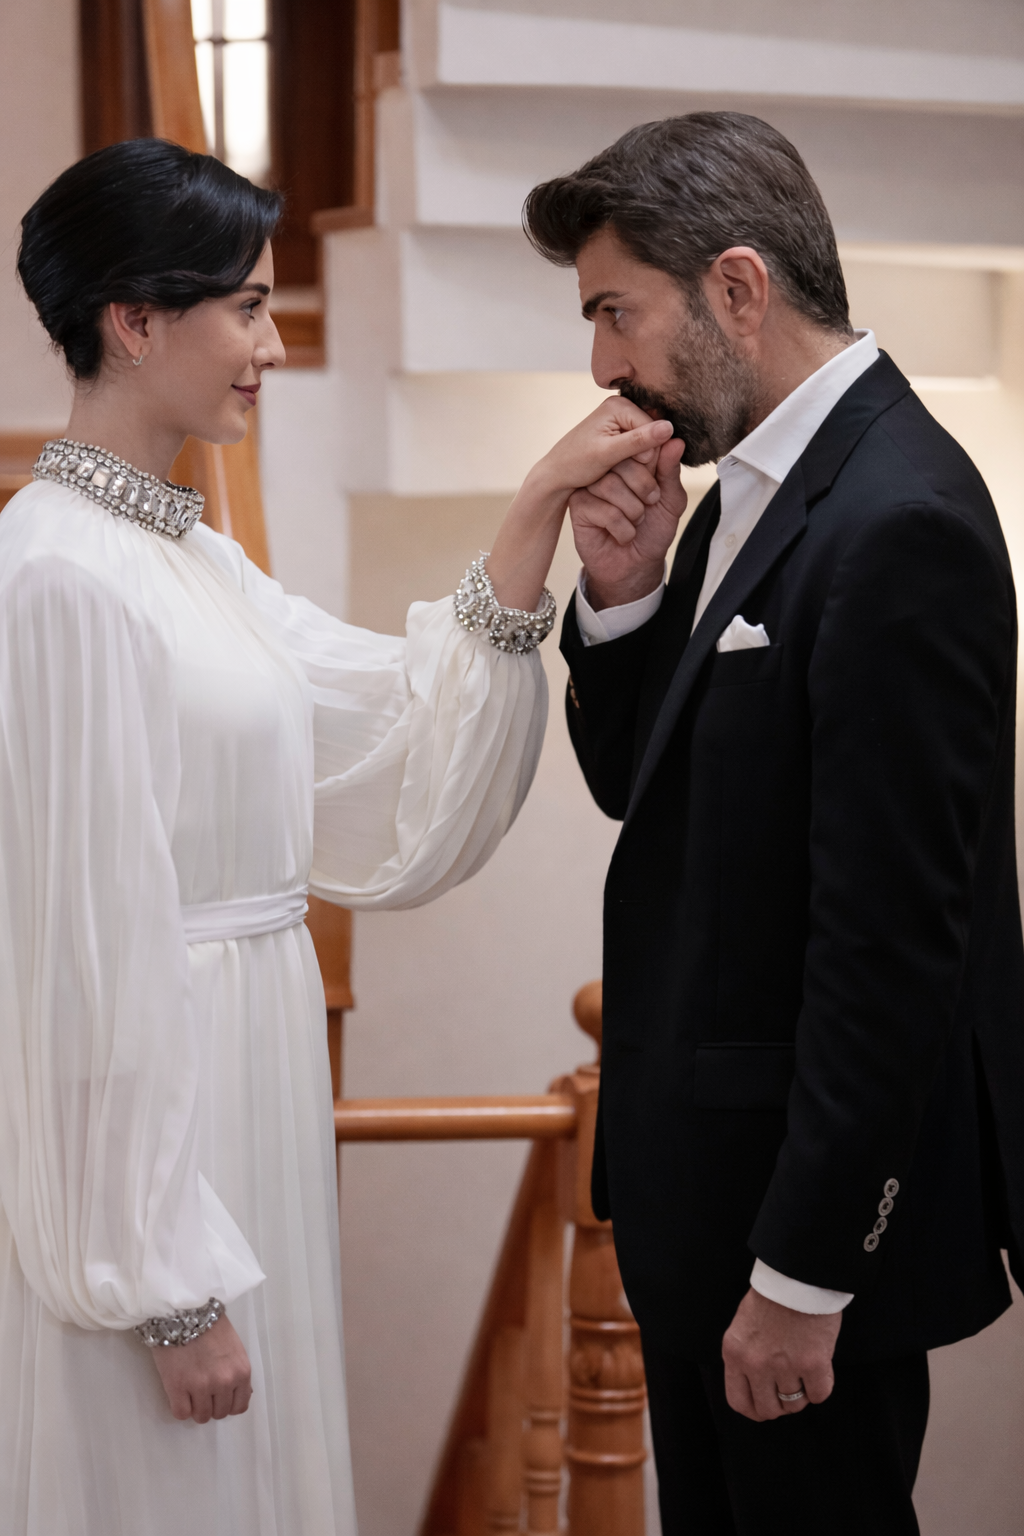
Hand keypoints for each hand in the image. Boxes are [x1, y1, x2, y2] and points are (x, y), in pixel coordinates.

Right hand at [150, 1313, 252, 1422]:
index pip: (240, 1406)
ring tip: (190, 1392)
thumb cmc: (211, 1324)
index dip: (228, 1404)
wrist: (185, 1309)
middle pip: (220, 1413)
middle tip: (202, 1391)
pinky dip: (180, 1407)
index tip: (220, 1397)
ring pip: (201, 1416)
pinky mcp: (177, 1387)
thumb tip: (238, 1393)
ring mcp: (201, 1387)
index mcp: (241, 1372)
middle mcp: (224, 1382)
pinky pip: (181, 1414)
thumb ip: (236, 1372)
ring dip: (195, 1407)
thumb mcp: (234, 1347)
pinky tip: (179, 1394)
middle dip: (211, 1405)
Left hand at [534, 395, 675, 499]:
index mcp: (618, 405)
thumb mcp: (608, 454)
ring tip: (616, 469)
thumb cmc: (577, 464)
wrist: (557, 473)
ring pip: (648, 443)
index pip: (653, 428)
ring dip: (639, 460)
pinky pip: (640, 446)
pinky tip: (618, 467)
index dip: (646, 453)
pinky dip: (633, 460)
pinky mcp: (620, 430)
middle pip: (652, 434)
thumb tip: (669, 428)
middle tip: (618, 469)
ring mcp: (621, 418)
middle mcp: (621, 406)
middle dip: (643, 456)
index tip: (623, 467)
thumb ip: (638, 441)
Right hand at [569, 433, 686, 609]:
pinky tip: (622, 534)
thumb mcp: (671, 500)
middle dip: (644, 488)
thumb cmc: (653, 531)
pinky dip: (621, 528)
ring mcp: (591, 486)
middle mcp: (608, 470)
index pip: (638, 444)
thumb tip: (676, 442)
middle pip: (622, 460)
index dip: (651, 463)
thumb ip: (670, 471)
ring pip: (610, 484)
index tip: (658, 486)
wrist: (636, 566)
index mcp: (631, 462)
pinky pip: (602, 509)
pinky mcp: (579, 507)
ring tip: (636, 522)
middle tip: (649, 505)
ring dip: (632, 511)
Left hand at [722, 1287, 840, 1421]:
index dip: (755, 1409)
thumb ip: (745, 1356)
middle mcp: (756, 1363)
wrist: (797, 1275)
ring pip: (795, 1404)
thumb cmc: (772, 1297)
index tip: (765, 1405)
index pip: (739, 1401)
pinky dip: (821, 1386)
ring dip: (801, 1393)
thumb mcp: (743, 1326)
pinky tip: (819, 1368)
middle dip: (780, 1404)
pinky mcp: (813, 1364)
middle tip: (789, 1388)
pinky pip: (819, 1395)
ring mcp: (784, 1365)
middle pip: (768, 1409)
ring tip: (803, 1372)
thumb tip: (757, 1386)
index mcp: (734, 1353)